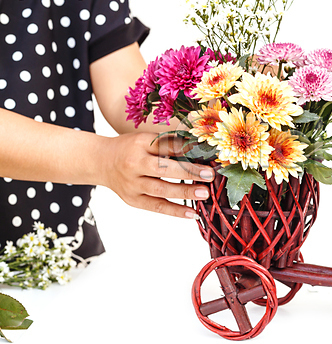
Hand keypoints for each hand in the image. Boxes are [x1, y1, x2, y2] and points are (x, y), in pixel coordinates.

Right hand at [99, 132, 213, 218]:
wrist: (100, 162)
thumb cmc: (130, 148)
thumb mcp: (146, 139)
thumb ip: (169, 143)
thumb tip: (200, 149)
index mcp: (139, 144)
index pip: (166, 147)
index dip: (187, 150)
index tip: (206, 154)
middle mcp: (134, 164)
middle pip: (163, 169)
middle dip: (188, 172)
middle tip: (210, 175)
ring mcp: (132, 184)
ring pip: (161, 190)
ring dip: (185, 193)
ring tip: (205, 194)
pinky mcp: (132, 200)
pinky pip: (156, 207)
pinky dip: (175, 211)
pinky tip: (192, 213)